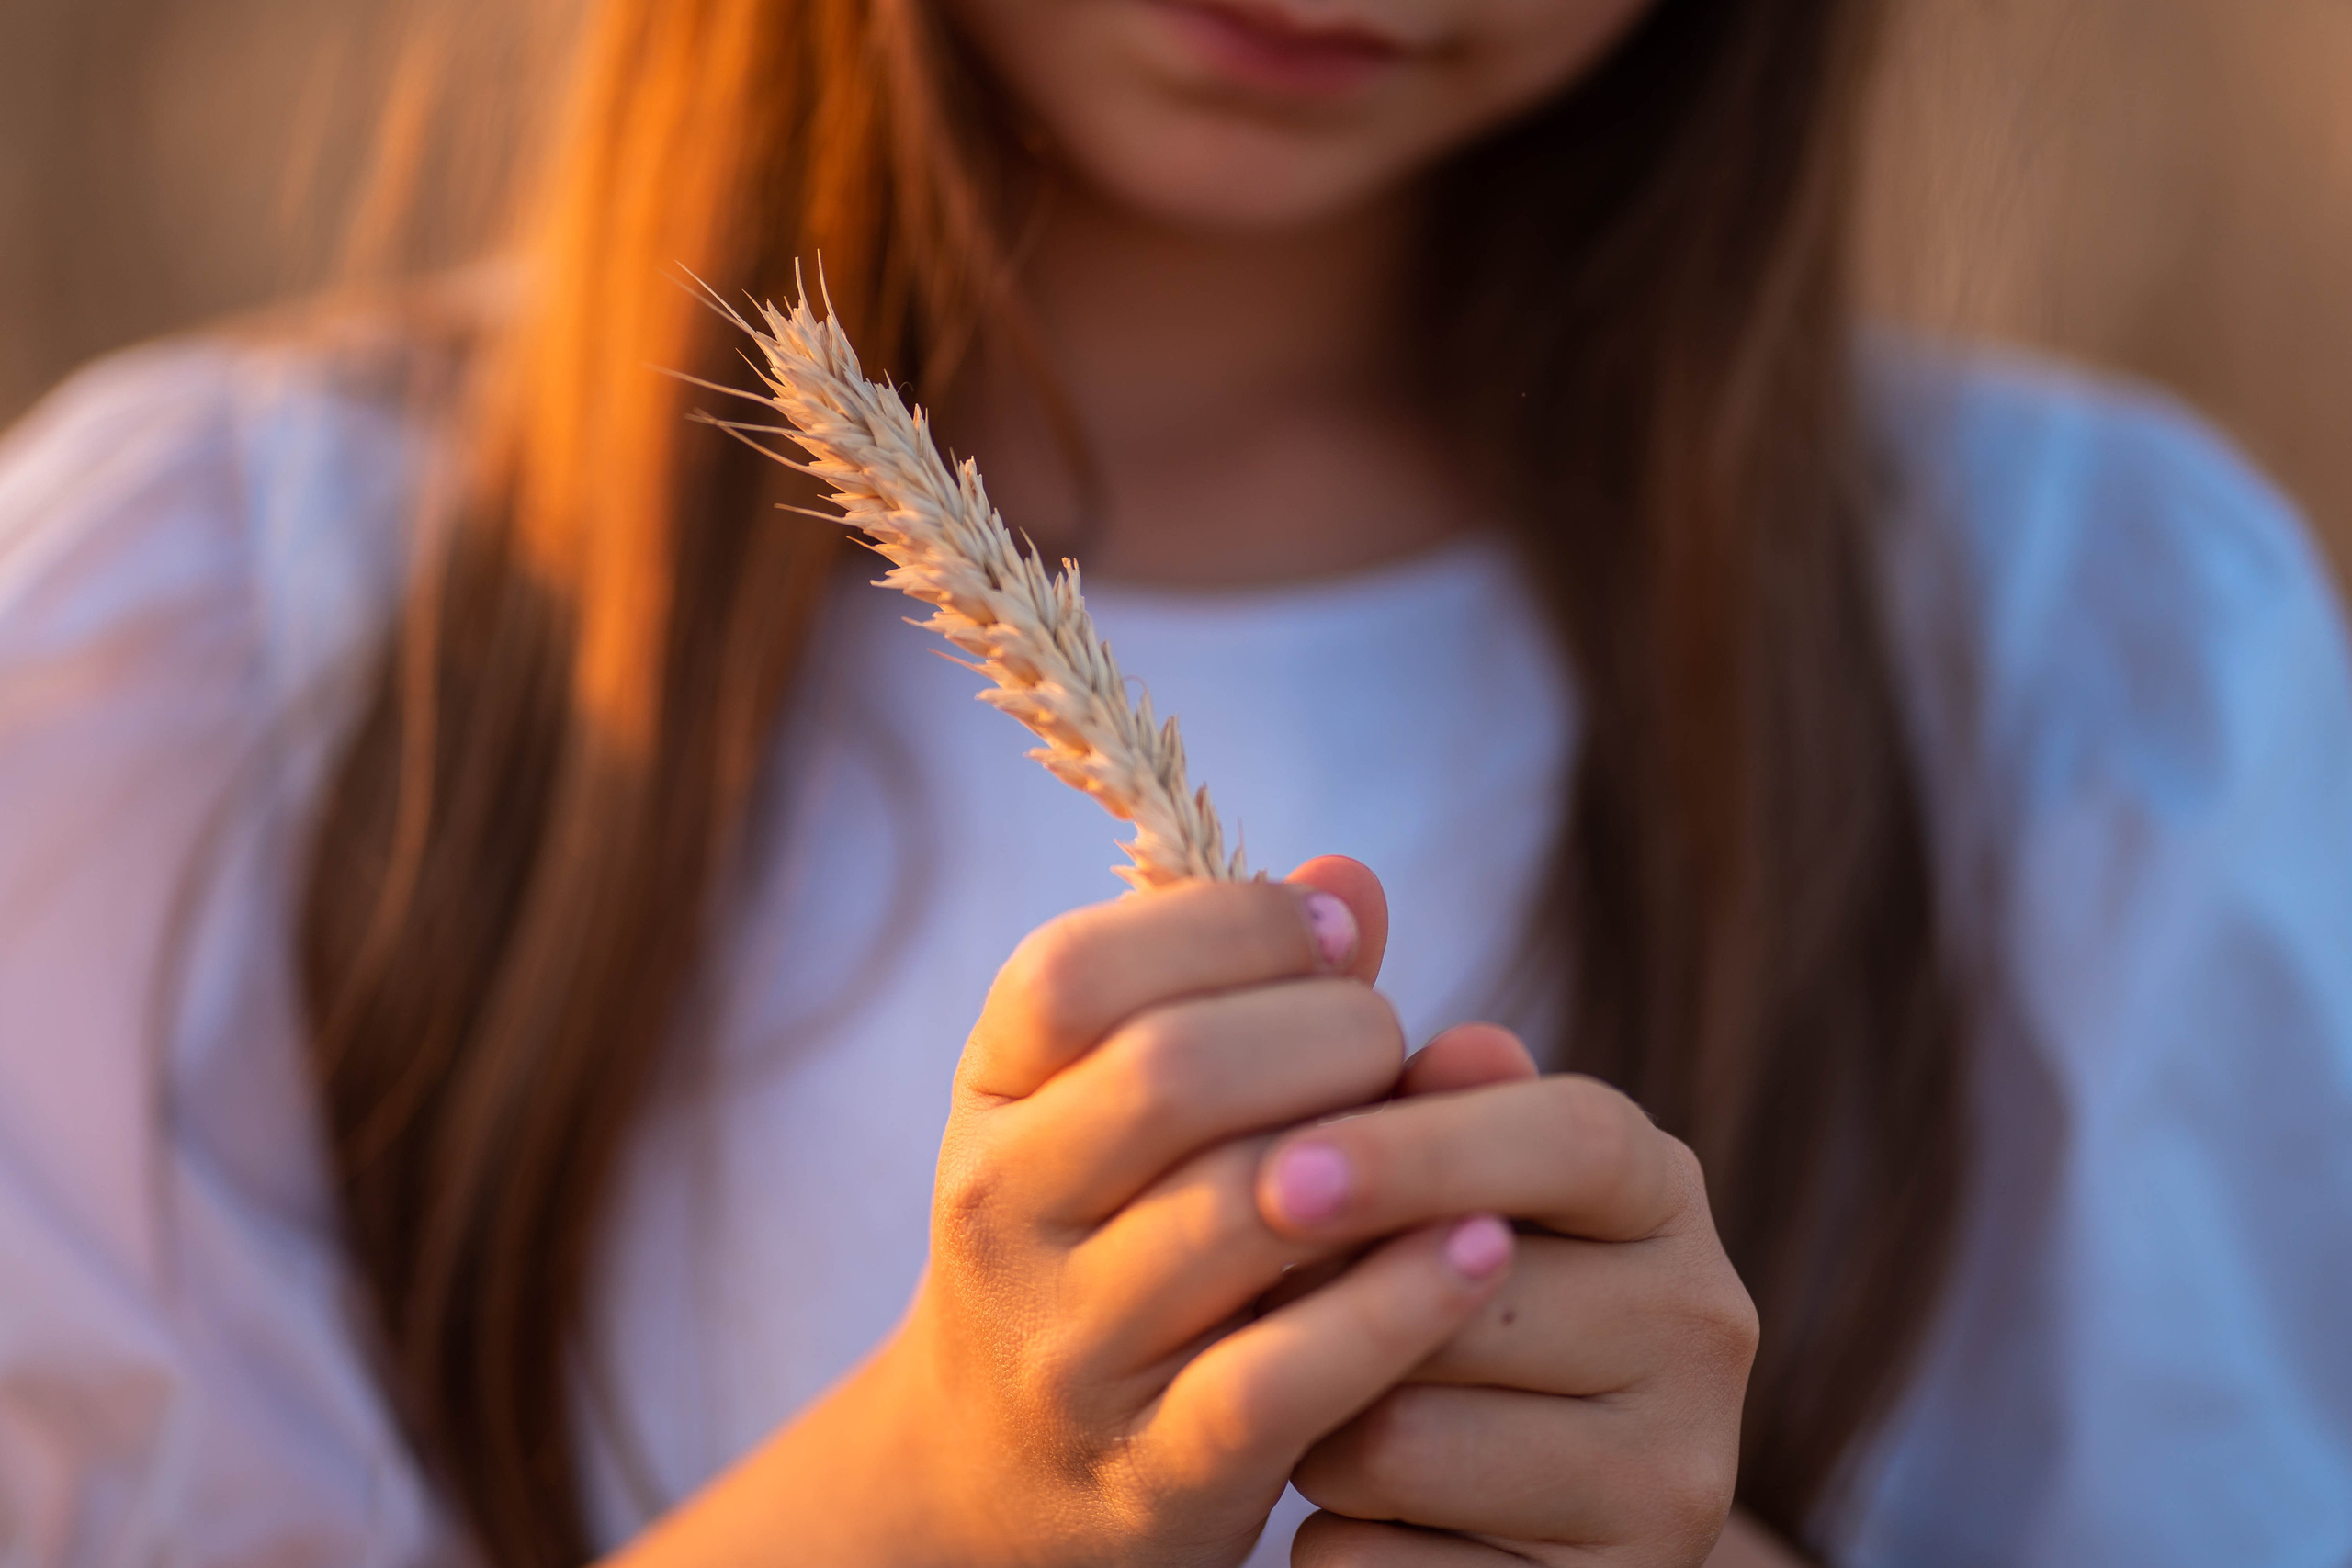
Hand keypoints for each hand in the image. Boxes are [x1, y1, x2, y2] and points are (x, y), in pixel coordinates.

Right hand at [878, 859, 1522, 1567]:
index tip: (1339, 936)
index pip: (1077, 971)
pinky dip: (1399, 1302)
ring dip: (1378, 1154)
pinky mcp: (1156, 1470)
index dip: (1228, 926)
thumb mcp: (1129, 1103)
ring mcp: (1070, 1349)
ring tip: (1460, 1137)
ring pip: (1234, 1215)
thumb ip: (1241, 990)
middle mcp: (1002, 1213)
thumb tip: (1352, 882)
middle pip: (1168, 1075)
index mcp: (991, 1094)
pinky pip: (1283, 1375)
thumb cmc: (1112, 1231)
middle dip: (1322, 1034)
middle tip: (1391, 1043)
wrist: (1006, 1470)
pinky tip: (1483, 1248)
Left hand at [1276, 1025, 1759, 1565]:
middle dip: (1324, 1311)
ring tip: (1326, 1419)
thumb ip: (1422, 1102)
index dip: (1418, 1151)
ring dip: (1315, 1434)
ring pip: (1404, 1441)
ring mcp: (1675, 1480)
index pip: (1571, 1138)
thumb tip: (1442, 1025)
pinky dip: (1336, 1544)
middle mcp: (1705, 1327)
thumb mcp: (1443, 1188)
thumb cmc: (1439, 1296)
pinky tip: (1358, 1520)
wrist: (1510, 1509)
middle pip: (1464, 1301)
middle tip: (1277, 1318)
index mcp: (1660, 1193)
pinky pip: (1388, 1567)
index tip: (1281, 1175)